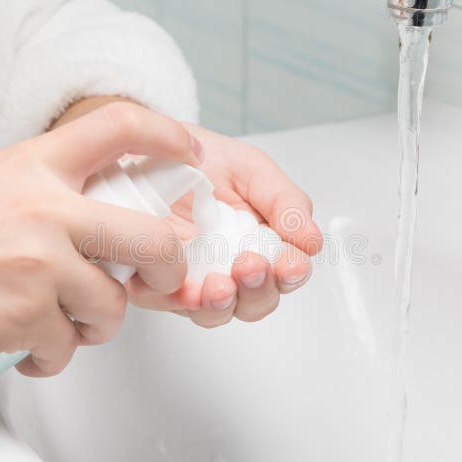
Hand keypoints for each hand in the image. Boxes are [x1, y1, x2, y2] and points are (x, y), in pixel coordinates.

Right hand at [0, 103, 201, 398]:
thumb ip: (47, 188)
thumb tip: (100, 208)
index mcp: (33, 166)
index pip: (117, 126)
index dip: (165, 132)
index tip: (189, 146)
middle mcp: (45, 210)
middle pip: (152, 239)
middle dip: (168, 268)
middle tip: (158, 277)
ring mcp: (40, 264)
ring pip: (115, 306)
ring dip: (97, 323)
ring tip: (66, 322)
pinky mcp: (28, 316)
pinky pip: (71, 346)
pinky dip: (55, 355)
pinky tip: (29, 346)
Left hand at [126, 124, 322, 327]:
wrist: (148, 148)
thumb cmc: (201, 160)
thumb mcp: (251, 169)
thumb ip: (285, 202)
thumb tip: (313, 241)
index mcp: (262, 243)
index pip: (286, 273)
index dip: (290, 273)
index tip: (289, 264)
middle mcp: (231, 268)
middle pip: (257, 302)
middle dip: (258, 290)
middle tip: (251, 266)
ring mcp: (195, 279)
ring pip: (217, 312)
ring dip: (222, 303)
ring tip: (219, 284)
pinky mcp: (157, 283)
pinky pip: (170, 304)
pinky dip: (180, 300)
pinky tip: (187, 288)